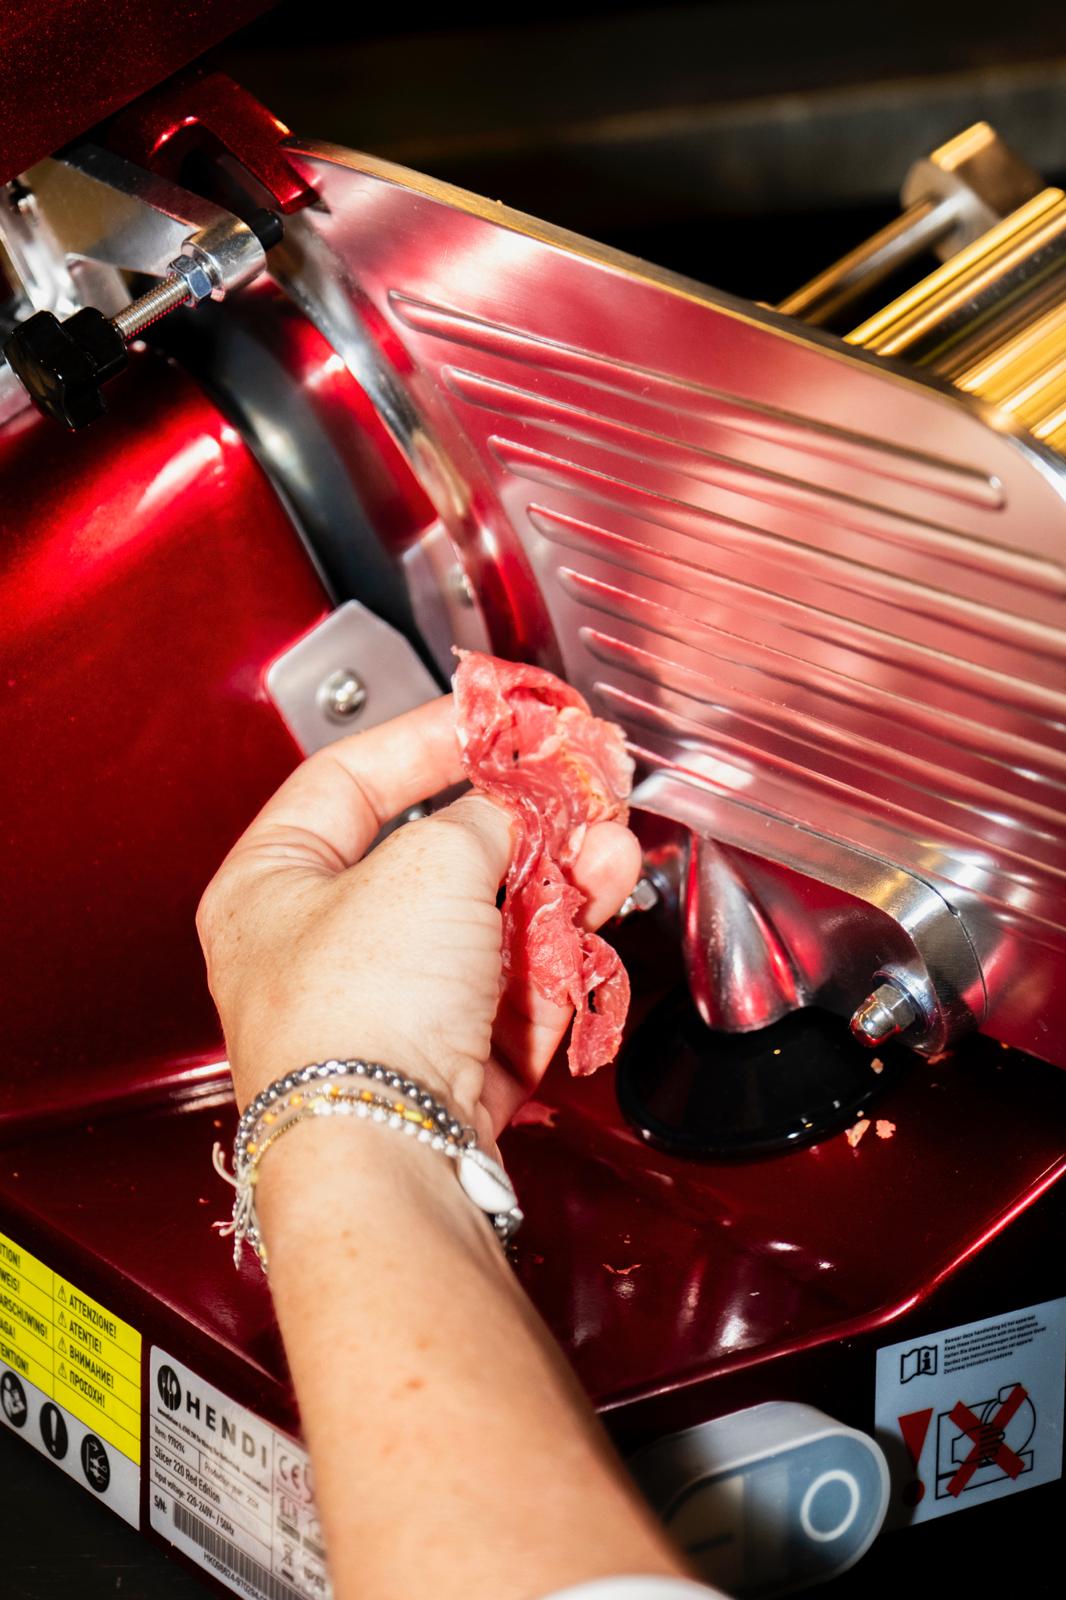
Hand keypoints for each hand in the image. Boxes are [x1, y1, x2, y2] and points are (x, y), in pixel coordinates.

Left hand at [196, 696, 640, 1137]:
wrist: (388, 1147)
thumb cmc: (359, 1010)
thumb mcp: (426, 862)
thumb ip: (481, 816)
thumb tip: (511, 809)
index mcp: (271, 886)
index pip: (352, 779)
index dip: (431, 737)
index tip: (497, 720)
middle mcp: (322, 949)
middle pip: (438, 856)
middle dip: (522, 818)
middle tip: (579, 781)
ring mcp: (390, 1009)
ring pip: (489, 923)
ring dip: (558, 877)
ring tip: (610, 843)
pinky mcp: (449, 1062)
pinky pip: (513, 988)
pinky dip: (559, 948)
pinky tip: (599, 903)